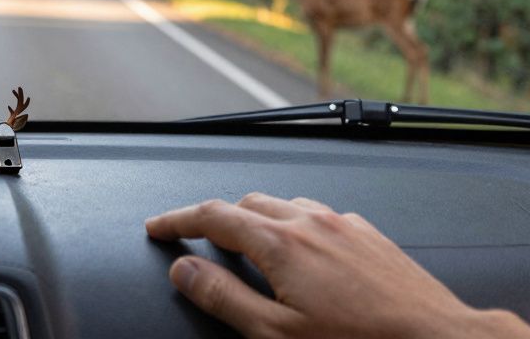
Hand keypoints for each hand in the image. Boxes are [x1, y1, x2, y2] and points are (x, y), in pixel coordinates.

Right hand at [145, 194, 529, 338]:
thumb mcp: (275, 334)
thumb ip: (223, 297)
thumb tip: (184, 270)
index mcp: (281, 243)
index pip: (213, 216)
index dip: (178, 220)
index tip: (158, 228)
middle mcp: (312, 222)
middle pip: (248, 204)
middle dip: (217, 218)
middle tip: (198, 241)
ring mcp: (345, 225)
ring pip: (287, 205)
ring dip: (259, 220)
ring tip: (248, 247)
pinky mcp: (371, 236)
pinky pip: (322, 216)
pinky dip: (297, 226)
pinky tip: (305, 253)